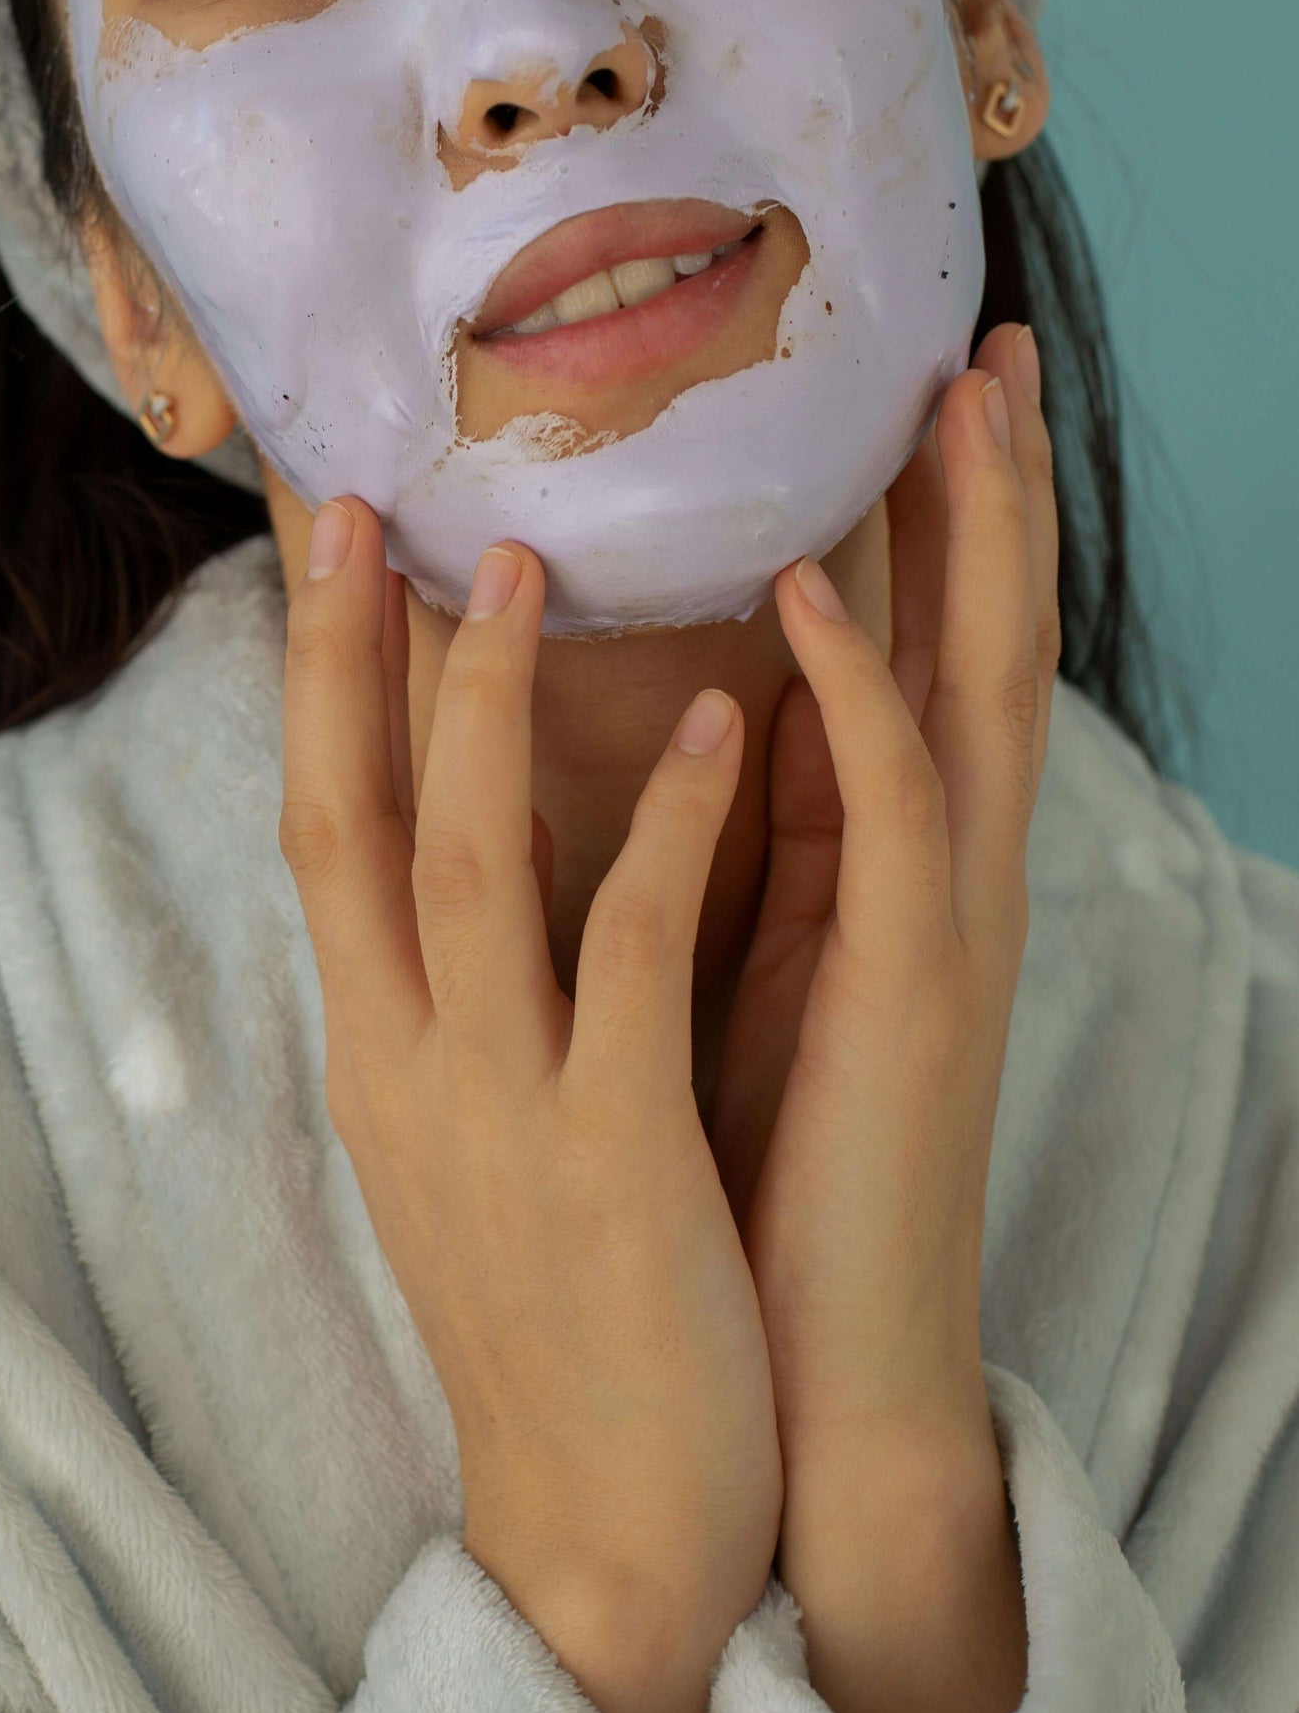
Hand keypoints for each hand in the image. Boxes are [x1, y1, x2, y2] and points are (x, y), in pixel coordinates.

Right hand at [281, 499, 779, 1712]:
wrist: (603, 1528)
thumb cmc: (554, 1322)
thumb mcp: (465, 1149)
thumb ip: (449, 1008)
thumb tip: (457, 866)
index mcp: (374, 1055)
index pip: (318, 833)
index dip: (314, 688)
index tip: (324, 556)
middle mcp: (408, 1062)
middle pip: (345, 818)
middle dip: (344, 655)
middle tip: (366, 505)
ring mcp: (500, 1106)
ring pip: (467, 860)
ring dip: (488, 700)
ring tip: (529, 566)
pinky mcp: (610, 1150)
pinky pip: (632, 952)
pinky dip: (666, 830)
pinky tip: (718, 729)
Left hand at [708, 324, 1057, 1712]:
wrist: (803, 1378)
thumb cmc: (764, 1163)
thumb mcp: (759, 960)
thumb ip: (765, 835)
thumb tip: (722, 710)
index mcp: (895, 862)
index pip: (929, 647)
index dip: (938, 516)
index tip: (916, 379)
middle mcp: (940, 871)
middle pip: (985, 635)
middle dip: (989, 487)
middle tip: (982, 334)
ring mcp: (941, 924)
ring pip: (974, 689)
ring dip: (969, 539)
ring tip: (953, 395)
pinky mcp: (907, 991)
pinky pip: (890, 813)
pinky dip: (854, 693)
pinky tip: (802, 594)